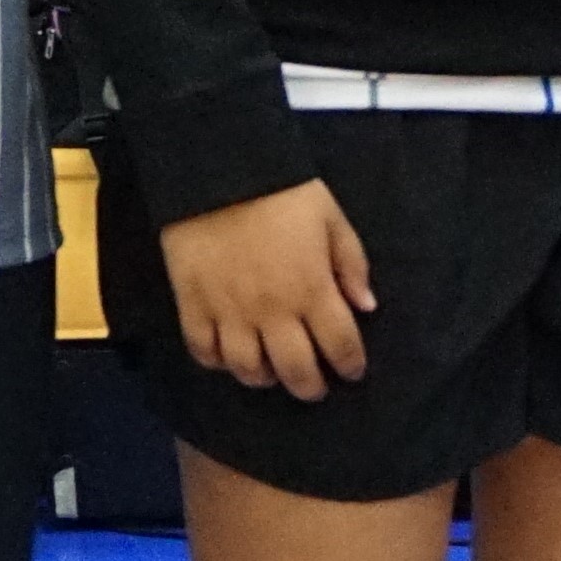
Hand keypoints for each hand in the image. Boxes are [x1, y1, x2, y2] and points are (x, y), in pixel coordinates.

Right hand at [160, 179, 375, 397]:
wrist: (217, 172)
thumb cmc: (283, 192)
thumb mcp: (332, 219)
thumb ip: (352, 265)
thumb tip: (366, 307)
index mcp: (312, 289)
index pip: (339, 344)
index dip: (350, 364)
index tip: (352, 371)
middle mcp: (272, 311)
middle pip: (295, 369)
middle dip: (310, 387)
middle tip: (315, 388)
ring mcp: (229, 312)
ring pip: (247, 369)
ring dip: (264, 378)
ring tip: (272, 374)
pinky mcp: (193, 305)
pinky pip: (203, 350)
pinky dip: (217, 362)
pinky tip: (229, 357)